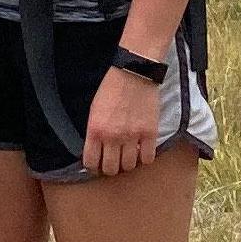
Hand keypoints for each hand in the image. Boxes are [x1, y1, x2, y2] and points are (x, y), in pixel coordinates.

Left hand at [83, 63, 165, 177]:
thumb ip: (94, 131)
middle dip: (110, 167)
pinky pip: (148, 159)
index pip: (90, 162)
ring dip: (128, 163)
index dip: (93, 166)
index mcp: (95, 130)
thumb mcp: (94, 109)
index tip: (97, 163)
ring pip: (129, 166)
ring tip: (128, 155)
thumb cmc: (111, 88)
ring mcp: (132, 136)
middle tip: (113, 160)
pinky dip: (145, 158)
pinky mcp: (150, 133)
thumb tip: (94, 150)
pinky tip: (142, 150)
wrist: (134, 72)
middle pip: (110, 169)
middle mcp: (113, 137)